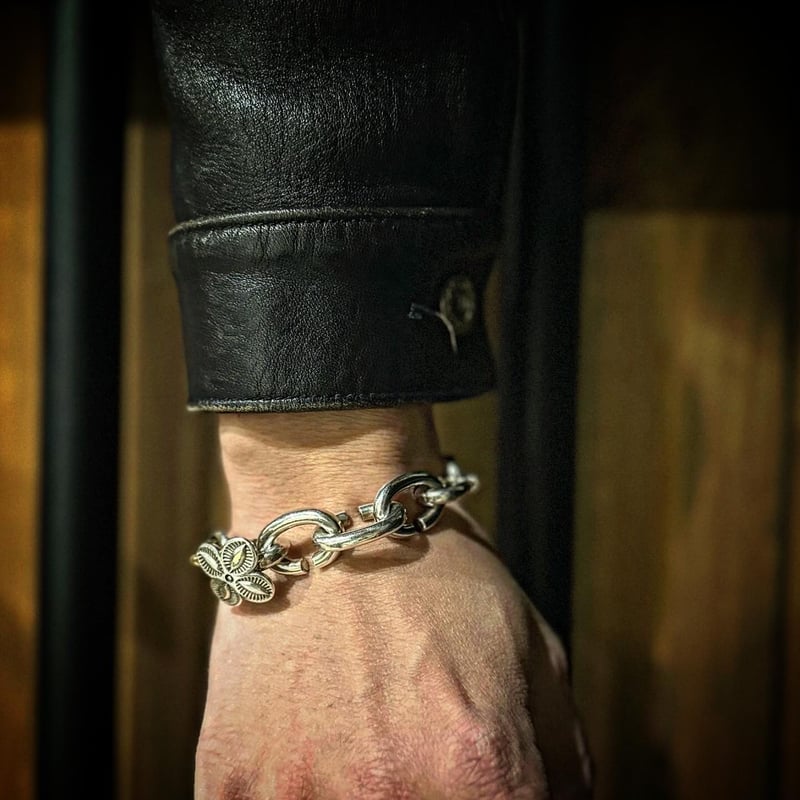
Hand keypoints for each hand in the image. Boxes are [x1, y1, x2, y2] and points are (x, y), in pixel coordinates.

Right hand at [193, 409, 591, 798]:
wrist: (329, 511)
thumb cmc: (434, 573)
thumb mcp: (537, 653)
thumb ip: (564, 766)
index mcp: (479, 767)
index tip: (477, 784)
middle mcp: (386, 794)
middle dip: (431, 796)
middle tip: (416, 749)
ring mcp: (293, 796)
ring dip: (359, 797)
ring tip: (362, 742)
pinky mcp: (227, 783)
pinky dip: (299, 793)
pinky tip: (311, 746)